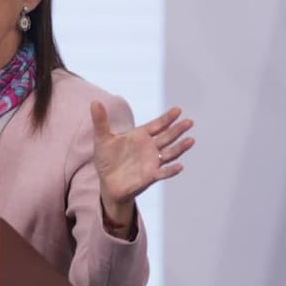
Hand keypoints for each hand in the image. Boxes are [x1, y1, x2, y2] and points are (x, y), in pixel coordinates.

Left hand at [91, 101, 194, 223]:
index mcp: (140, 136)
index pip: (157, 125)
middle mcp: (149, 148)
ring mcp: (152, 162)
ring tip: (191, 140)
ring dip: (180, 148)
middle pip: (167, 137)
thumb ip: (100, 121)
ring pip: (169, 153)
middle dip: (178, 130)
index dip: (167, 118)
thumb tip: (94, 102)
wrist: (107, 183)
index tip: (178, 110)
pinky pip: (163, 173)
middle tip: (189, 122)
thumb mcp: (102, 139)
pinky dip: (171, 170)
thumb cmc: (106, 160)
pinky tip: (179, 166)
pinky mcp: (150, 176)